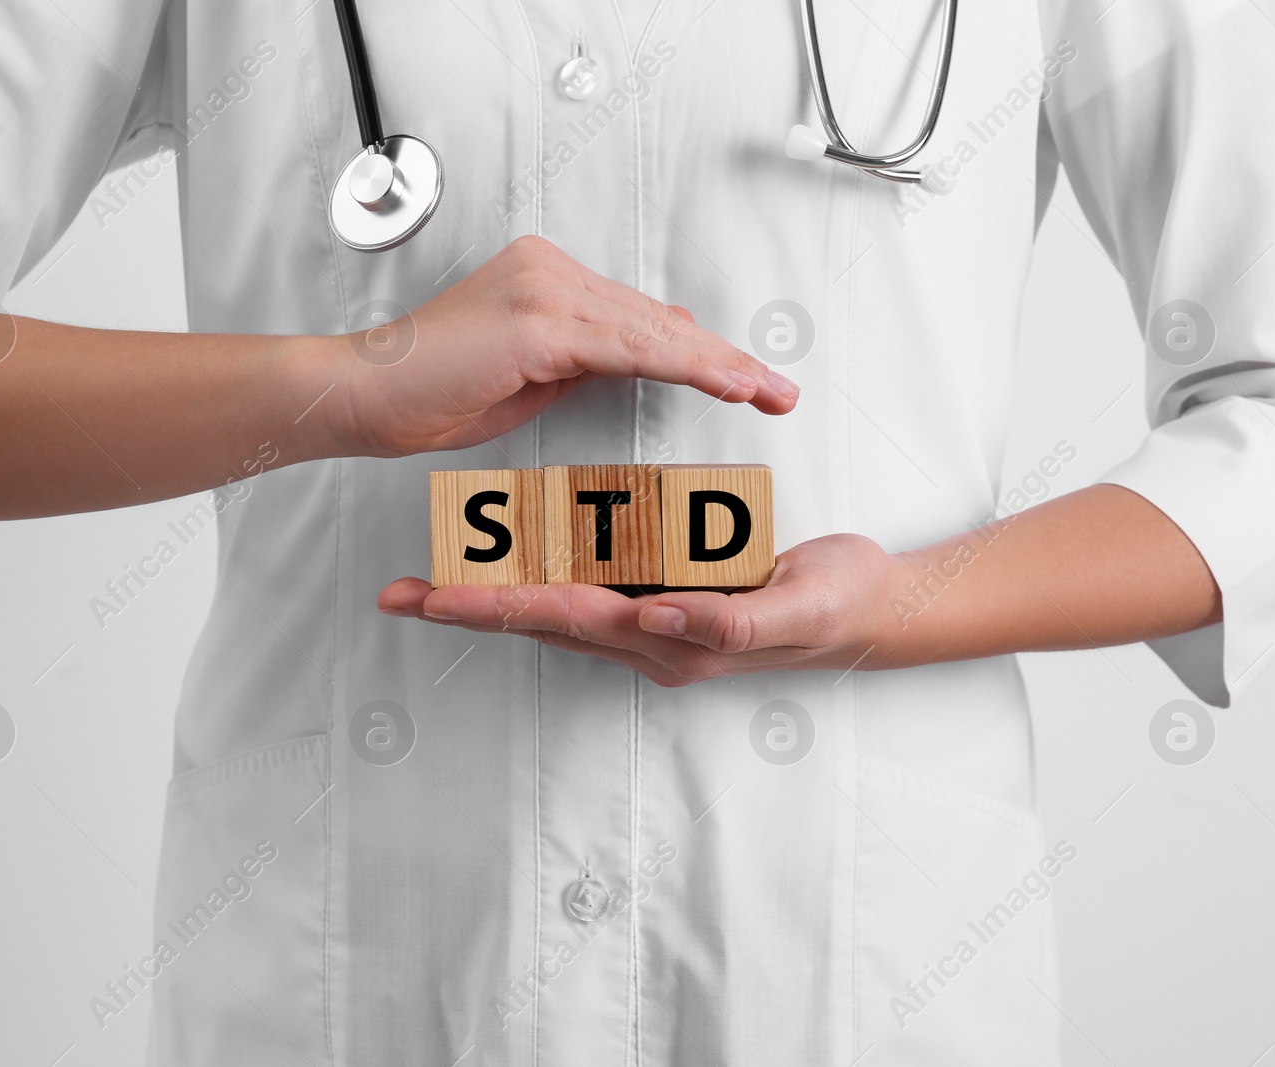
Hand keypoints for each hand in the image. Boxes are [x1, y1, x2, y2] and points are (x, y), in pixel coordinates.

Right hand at [334, 236, 799, 456]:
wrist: (365, 394)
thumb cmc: (432, 392)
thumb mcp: (529, 376)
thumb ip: (586, 361)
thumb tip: (646, 357)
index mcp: (544, 277)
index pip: (637, 315)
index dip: (695, 347)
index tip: (742, 374)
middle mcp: (548, 270)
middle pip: (654, 319)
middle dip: (721, 358)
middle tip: (776, 387)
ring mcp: (543, 290)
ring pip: (651, 331)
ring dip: (716, 365)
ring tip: (765, 390)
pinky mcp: (539, 321)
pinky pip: (628, 347)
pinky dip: (682, 366)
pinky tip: (723, 381)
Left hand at [376, 534, 900, 685]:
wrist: (875, 609)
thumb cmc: (839, 606)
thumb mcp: (798, 608)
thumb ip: (731, 617)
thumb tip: (657, 616)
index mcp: (672, 639)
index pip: (566, 618)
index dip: (499, 605)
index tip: (437, 598)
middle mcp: (650, 636)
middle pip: (540, 619)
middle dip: (468, 607)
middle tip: (399, 595)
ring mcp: (654, 621)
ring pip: (555, 605)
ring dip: (491, 595)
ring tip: (429, 583)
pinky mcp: (665, 597)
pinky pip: (589, 586)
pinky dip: (540, 574)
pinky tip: (513, 561)